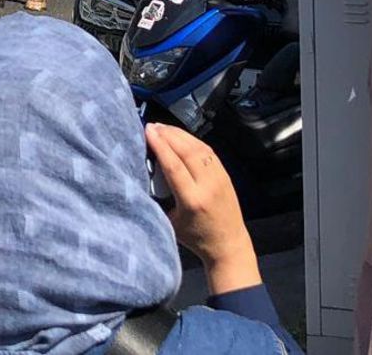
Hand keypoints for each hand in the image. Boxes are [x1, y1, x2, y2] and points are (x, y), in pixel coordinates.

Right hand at [146, 124, 259, 294]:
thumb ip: (158, 198)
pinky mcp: (225, 175)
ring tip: (162, 128)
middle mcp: (208, 186)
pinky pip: (207, 151)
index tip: (147, 131)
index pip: (174, 165)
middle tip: (151, 126)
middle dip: (167, 134)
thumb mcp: (170, 222)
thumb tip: (142, 173)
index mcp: (192, 201)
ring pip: (198, 147)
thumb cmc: (195, 238)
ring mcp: (220, 179)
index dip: (160, 145)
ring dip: (179, 134)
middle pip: (187, 151)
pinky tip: (179, 136)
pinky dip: (191, 140)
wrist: (229, 245)